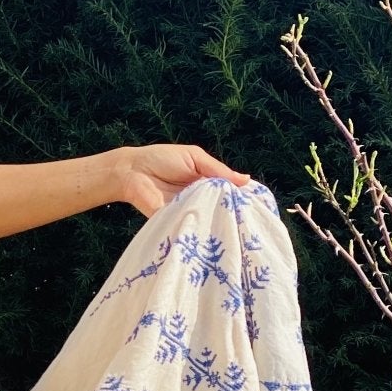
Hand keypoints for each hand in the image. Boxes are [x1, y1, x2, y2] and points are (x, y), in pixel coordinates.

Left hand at [114, 144, 249, 218]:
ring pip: (210, 220)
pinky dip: (202, 229)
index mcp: (208, 182)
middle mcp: (202, 199)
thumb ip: (218, 170)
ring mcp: (191, 211)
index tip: (259, 206)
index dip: (243, 198)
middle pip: (223, 209)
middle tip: (251, 221)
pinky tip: (214, 233)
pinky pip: (193, 228)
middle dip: (234, 213)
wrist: (132, 172)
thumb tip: (246, 180)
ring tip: (238, 229)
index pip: (230, 192)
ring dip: (220, 222)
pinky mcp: (178, 222)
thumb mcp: (195, 158)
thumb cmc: (162, 159)